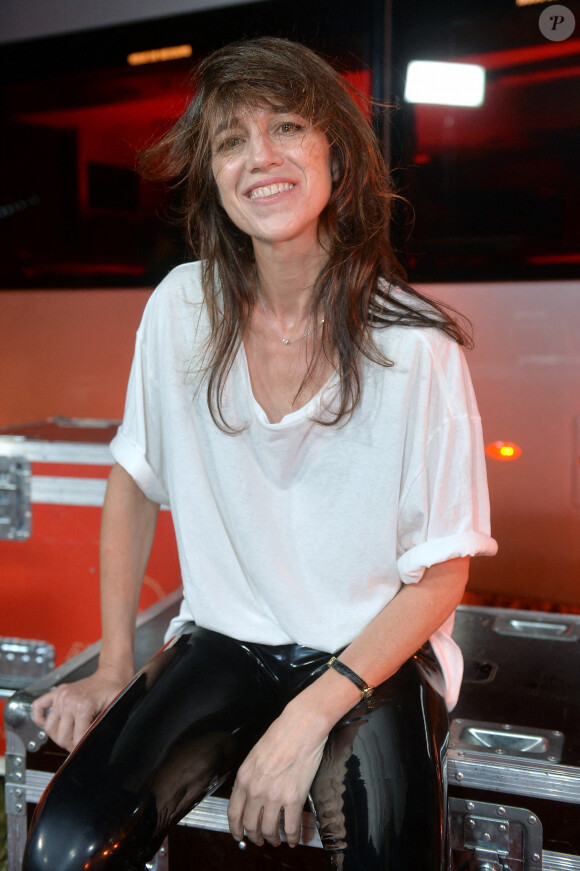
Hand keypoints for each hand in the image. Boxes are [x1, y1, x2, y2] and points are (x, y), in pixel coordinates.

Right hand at [31, 664, 131, 751]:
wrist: (111, 674)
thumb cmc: (114, 690)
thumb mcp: (114, 710)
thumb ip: (103, 727)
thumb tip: (95, 743)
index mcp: (83, 707)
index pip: (76, 739)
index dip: (82, 746)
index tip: (86, 746)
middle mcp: (68, 701)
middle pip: (60, 737)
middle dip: (70, 744)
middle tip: (78, 743)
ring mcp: (61, 696)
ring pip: (49, 728)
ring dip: (58, 736)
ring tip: (69, 735)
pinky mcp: (57, 692)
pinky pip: (38, 706)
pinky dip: (39, 718)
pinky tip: (48, 723)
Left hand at [227, 705, 327, 847]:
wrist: (300, 727)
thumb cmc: (280, 735)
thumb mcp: (254, 755)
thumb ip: (249, 777)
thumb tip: (250, 796)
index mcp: (243, 778)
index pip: (233, 812)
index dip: (235, 828)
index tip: (239, 834)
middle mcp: (255, 791)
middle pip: (250, 825)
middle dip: (254, 836)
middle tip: (259, 840)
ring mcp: (274, 797)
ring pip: (269, 830)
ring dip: (272, 839)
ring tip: (276, 841)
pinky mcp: (294, 799)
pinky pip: (291, 827)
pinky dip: (293, 838)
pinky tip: (294, 840)